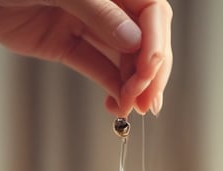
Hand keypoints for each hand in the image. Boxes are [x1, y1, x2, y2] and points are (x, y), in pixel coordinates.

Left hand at [0, 0, 171, 116]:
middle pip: (143, 38)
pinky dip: (110, 86)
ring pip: (122, 56)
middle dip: (150, 71)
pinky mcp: (66, 44)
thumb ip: (99, 13)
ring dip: (132, 84)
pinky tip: (117, 103)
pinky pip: (96, 66)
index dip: (157, 44)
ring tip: (132, 108)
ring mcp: (85, 23)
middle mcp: (105, 3)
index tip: (150, 72)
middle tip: (148, 101)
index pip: (151, 12)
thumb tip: (134, 42)